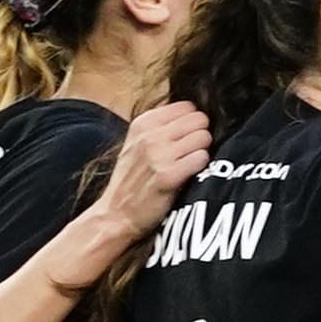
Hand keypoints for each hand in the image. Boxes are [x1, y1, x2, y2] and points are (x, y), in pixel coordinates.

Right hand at [98, 100, 212, 239]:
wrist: (116, 214)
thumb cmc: (132, 180)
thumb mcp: (136, 143)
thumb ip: (161, 126)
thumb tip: (194, 114)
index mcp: (143, 123)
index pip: (187, 106)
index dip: (193, 122)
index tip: (188, 137)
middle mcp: (150, 135)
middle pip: (199, 119)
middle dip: (201, 134)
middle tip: (192, 152)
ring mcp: (159, 155)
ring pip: (203, 137)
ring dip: (203, 151)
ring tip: (190, 164)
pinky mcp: (169, 176)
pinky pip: (202, 158)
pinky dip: (202, 167)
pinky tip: (191, 175)